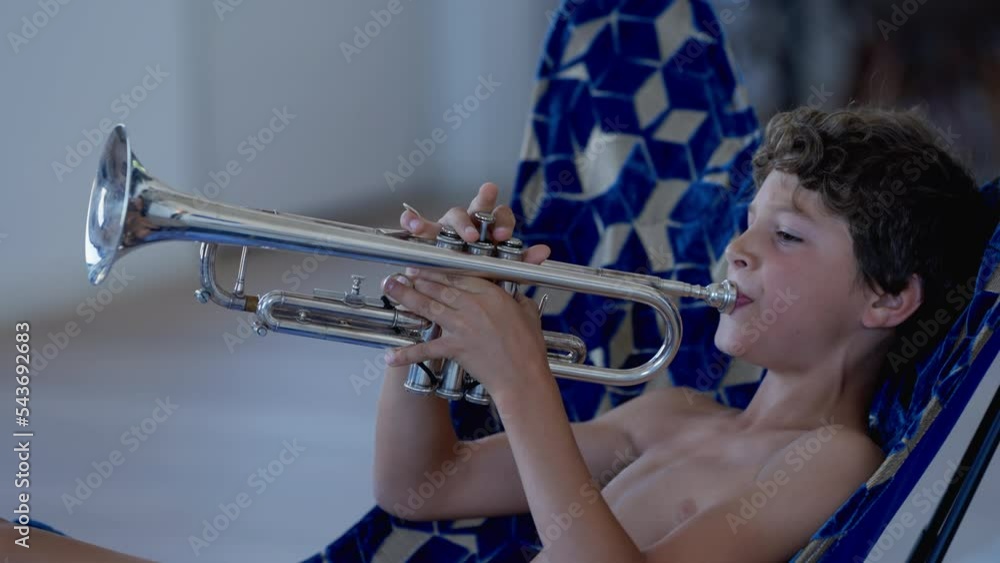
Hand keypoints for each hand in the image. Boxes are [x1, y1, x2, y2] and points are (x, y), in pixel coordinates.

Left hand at [383, 269, 550, 396]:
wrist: (523, 377)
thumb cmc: (529, 348)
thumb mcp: (529, 313)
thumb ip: (519, 300)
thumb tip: (517, 297)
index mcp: (490, 293)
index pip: (458, 275)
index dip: (438, 270)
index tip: (427, 265)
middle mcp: (472, 306)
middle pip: (439, 286)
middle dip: (418, 277)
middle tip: (403, 272)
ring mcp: (461, 326)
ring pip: (428, 306)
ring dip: (406, 296)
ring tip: (390, 288)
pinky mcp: (454, 348)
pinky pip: (426, 349)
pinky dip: (407, 354)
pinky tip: (390, 357)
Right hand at [399, 182, 550, 263]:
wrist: (452, 283)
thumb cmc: (478, 270)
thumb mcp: (501, 268)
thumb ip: (522, 261)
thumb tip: (544, 252)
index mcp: (490, 228)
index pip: (501, 215)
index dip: (503, 222)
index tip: (503, 234)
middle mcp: (471, 221)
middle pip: (478, 206)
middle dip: (482, 206)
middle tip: (483, 220)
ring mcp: (449, 225)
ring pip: (453, 215)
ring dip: (456, 222)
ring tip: (462, 233)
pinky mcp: (428, 233)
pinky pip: (418, 223)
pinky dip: (413, 220)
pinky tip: (411, 223)